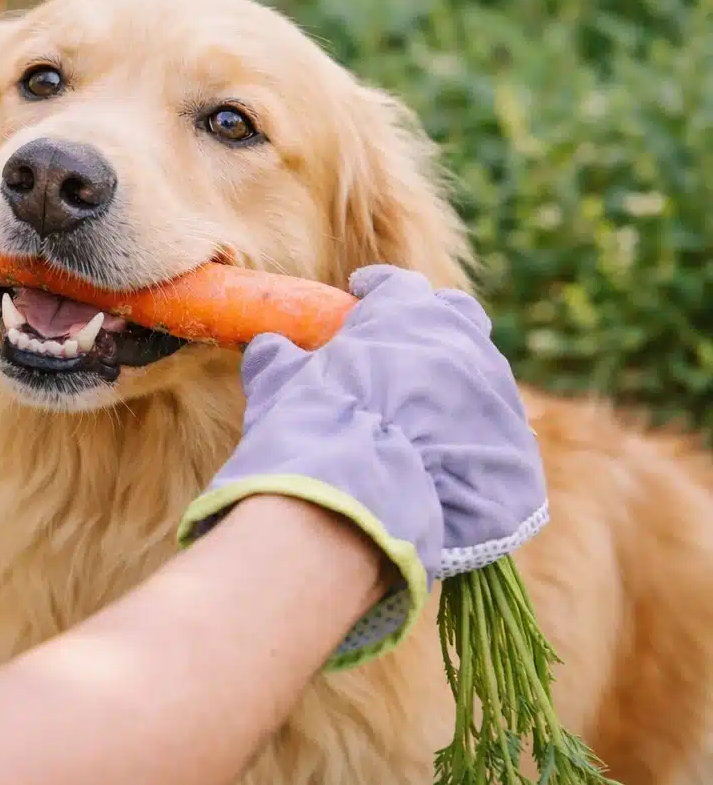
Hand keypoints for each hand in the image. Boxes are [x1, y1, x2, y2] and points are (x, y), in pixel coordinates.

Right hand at [176, 265, 546, 669]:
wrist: (355, 498)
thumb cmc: (310, 426)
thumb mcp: (279, 383)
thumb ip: (277, 358)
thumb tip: (269, 347)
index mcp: (405, 312)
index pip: (396, 285)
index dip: (377, 291)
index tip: (363, 296)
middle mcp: (461, 341)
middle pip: (456, 318)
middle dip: (434, 328)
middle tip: (403, 353)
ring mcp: (495, 394)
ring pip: (480, 378)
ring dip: (453, 389)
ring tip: (421, 420)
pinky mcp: (514, 449)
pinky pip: (493, 439)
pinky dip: (468, 444)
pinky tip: (439, 466)